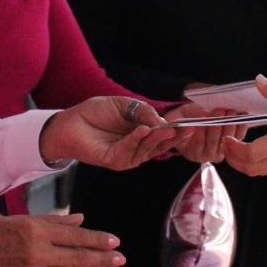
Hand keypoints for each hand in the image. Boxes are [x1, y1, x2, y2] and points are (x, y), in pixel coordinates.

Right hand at [0, 213, 123, 266]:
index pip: (76, 236)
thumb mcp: (20, 221)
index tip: (115, 241)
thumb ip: (53, 222)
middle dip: (103, 258)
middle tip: (120, 259)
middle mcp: (36, 255)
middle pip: (79, 258)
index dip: (98, 240)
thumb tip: (81, 220)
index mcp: (35, 232)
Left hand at [39, 96, 181, 169]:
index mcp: (143, 135)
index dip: (179, 131)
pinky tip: (143, 131)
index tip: (194, 124)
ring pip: (147, 150)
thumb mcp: (125, 105)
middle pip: (160, 146)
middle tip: (187, 129)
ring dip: (156, 139)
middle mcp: (138, 148)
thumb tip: (162, 121)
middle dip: (174, 138)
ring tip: (164, 129)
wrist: (71, 120)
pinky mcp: (114, 161)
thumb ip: (143, 112)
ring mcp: (127, 157)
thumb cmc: (97, 112)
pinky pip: (128, 152)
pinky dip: (136, 141)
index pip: (165, 136)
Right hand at [163, 101, 247, 164]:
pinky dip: (241, 125)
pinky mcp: (231, 147)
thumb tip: (203, 112)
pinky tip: (243, 115)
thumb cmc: (185, 122)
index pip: (197, 142)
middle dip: (217, 124)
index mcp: (191, 152)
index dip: (200, 128)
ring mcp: (220, 153)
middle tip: (219, 110)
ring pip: (226, 139)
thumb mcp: (180, 119)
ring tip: (230, 110)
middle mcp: (206, 156)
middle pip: (213, 141)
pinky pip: (238, 138)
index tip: (203, 113)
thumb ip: (189, 118)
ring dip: (229, 124)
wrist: (192, 127)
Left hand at [223, 76, 266, 176]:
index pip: (250, 155)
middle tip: (229, 145)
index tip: (229, 138)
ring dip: (248, 162)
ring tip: (243, 146)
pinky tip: (265, 146)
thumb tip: (259, 80)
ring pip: (264, 171)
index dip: (233, 150)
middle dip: (235, 160)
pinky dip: (263, 161)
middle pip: (251, 170)